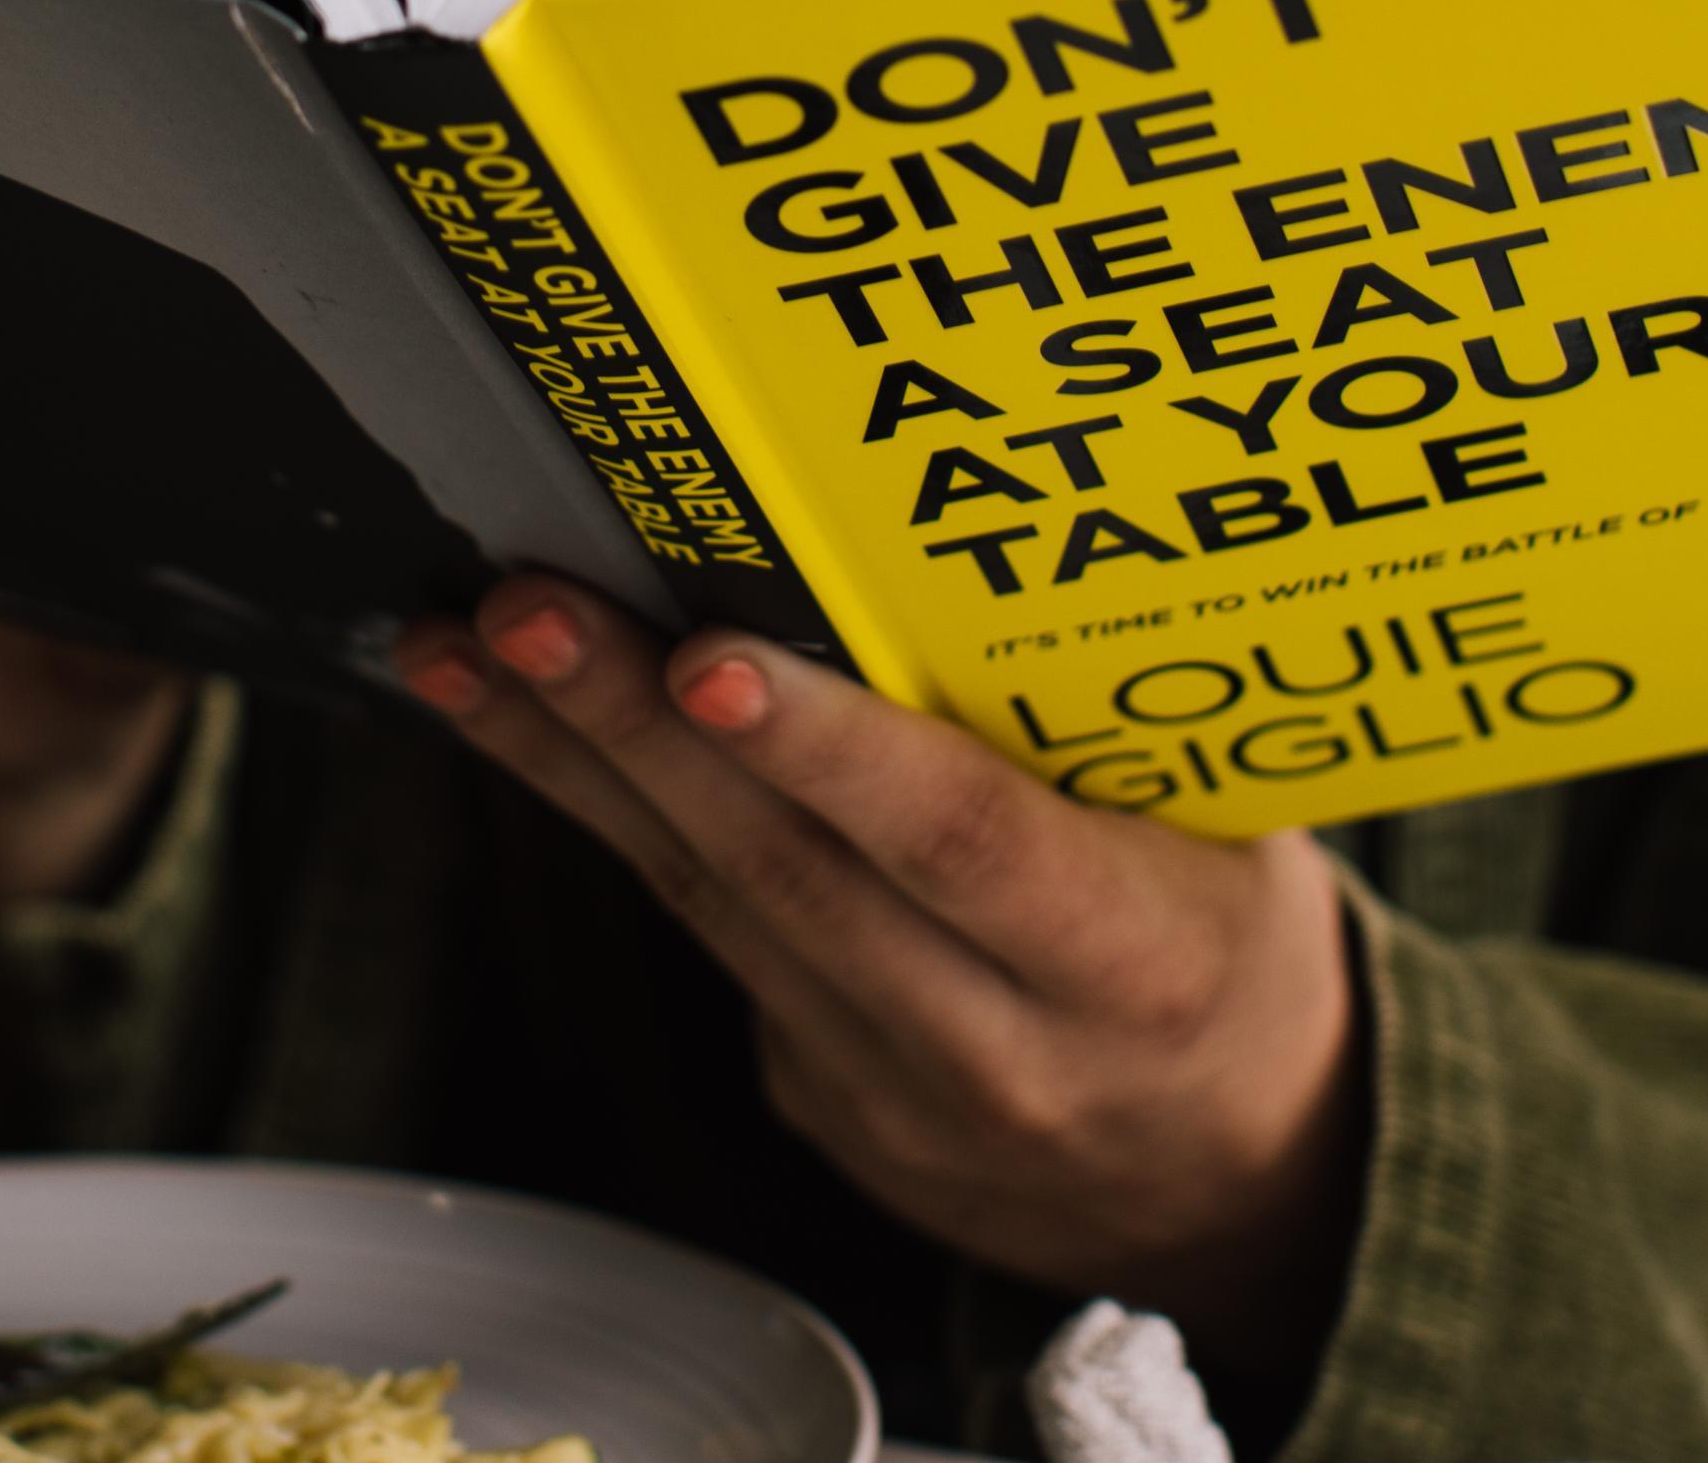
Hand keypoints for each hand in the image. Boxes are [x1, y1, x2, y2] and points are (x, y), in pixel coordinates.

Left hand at [400, 579, 1365, 1363]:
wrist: (1242, 1185)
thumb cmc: (1232, 949)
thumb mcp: (1235, 831)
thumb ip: (1109, 716)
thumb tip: (985, 522)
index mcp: (1132, 961)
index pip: (962, 848)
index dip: (829, 756)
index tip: (711, 666)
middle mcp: (998, 1045)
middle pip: (784, 876)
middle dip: (634, 732)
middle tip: (527, 612)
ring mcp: (890, 1090)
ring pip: (707, 905)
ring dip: (571, 766)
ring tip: (465, 649)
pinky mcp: (815, 1093)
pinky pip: (702, 938)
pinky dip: (610, 822)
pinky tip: (526, 724)